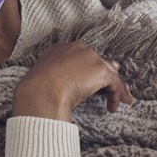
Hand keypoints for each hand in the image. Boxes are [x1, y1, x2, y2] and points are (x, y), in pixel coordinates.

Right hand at [12, 42, 132, 121]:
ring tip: (119, 102)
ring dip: (117, 89)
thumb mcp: (46, 78)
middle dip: (109, 76)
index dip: (92, 69)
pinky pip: (115, 84)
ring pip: (110, 73)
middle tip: (113, 89)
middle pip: (100, 63)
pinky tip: (112, 107)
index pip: (85, 57)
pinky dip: (116, 96)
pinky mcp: (101, 70)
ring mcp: (91, 58)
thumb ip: (59, 76)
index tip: (94, 79)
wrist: (41, 92)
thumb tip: (76, 84)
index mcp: (63, 49)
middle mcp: (79, 49)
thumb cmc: (38, 90)